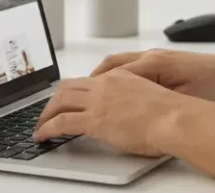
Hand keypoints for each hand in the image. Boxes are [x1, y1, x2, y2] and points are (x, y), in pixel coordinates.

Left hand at [32, 69, 187, 156]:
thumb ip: (133, 101)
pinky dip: (47, 128)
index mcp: (120, 77)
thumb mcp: (148, 98)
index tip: (67, 101)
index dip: (73, 91)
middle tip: (47, 113)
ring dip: (46, 113)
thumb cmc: (171, 114)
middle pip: (67, 86)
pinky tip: (43, 136)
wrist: (174, 119)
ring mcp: (98, 100)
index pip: (87, 80)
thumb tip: (128, 115)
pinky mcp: (94, 119)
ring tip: (41, 126)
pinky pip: (61, 121)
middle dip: (54, 100)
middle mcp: (106, 84)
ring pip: (60, 100)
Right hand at [90, 49, 214, 101]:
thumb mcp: (182, 100)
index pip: (112, 75)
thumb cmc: (213, 86)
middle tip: (74, 97)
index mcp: (152, 64)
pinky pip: (131, 65)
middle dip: (90, 81)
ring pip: (119, 63)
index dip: (93, 90)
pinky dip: (117, 75)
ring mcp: (156, 56)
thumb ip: (154, 103)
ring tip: (90, 94)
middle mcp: (151, 56)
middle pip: (110, 65)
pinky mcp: (163, 60)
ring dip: (103, 77)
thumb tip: (130, 112)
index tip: (78, 102)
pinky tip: (116, 88)